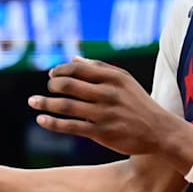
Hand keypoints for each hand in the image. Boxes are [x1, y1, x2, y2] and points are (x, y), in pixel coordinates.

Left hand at [29, 57, 192, 157]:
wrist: (159, 131)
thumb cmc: (138, 103)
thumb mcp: (124, 81)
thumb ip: (98, 68)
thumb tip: (73, 58)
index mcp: (113, 77)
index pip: (78, 68)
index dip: (60, 70)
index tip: (52, 75)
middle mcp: (107, 93)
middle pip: (68, 85)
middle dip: (53, 85)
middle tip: (49, 88)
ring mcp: (103, 114)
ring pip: (66, 106)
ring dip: (45, 103)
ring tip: (33, 102)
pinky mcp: (101, 132)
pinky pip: (70, 126)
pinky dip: (52, 122)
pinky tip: (41, 120)